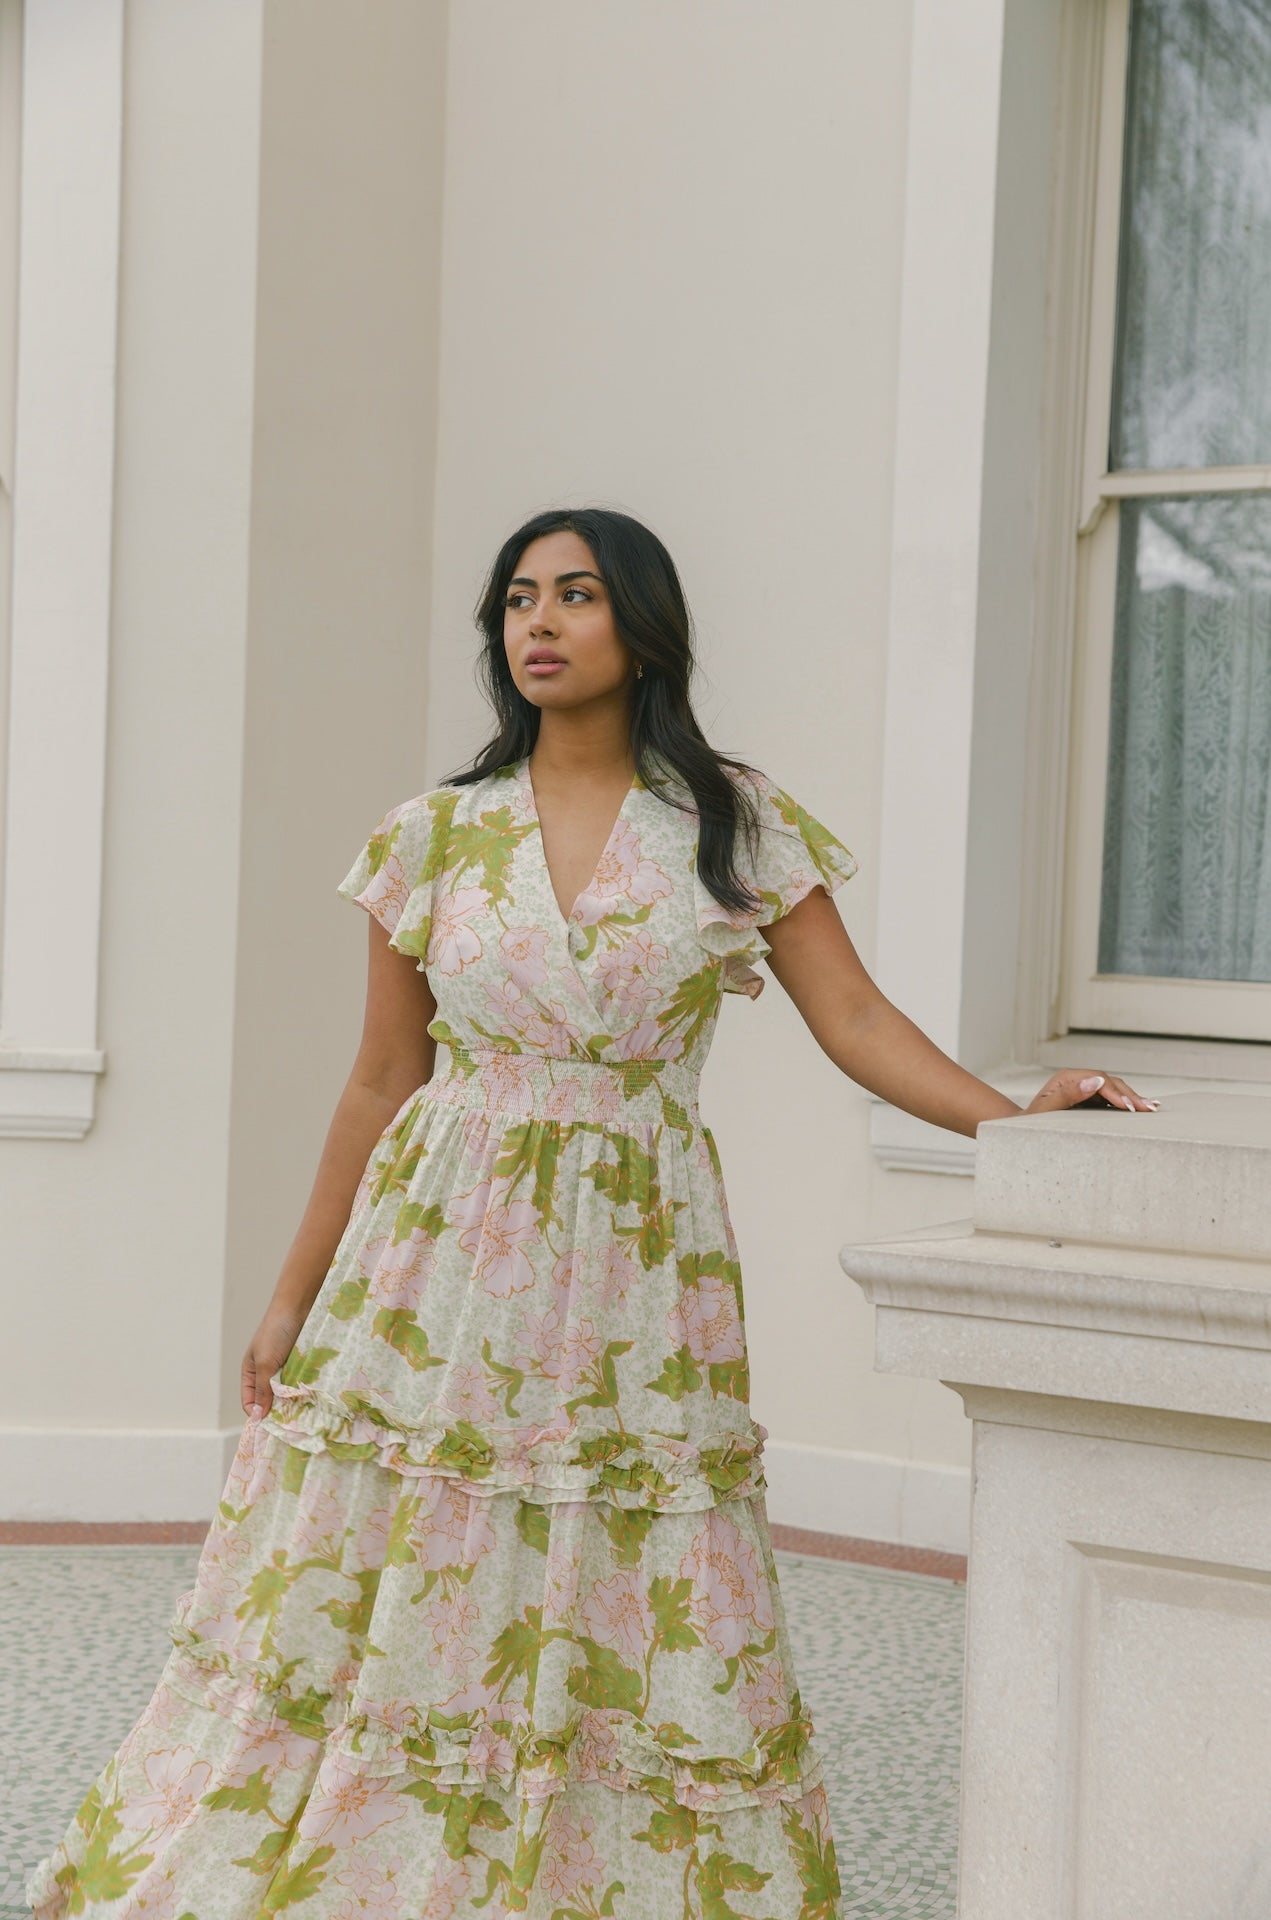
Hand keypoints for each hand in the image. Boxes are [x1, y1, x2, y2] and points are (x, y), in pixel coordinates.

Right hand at [240, 1302, 305, 1421]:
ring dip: (293, 1403)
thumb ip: (262, 1390)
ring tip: (302, 1414)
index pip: (250, 1402)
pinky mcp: (301, 1366)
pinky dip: (304, 1393)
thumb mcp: (265, 1363)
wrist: (299, 1306)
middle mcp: (267, 1373)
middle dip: (277, 1411)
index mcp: (251, 1373)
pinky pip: (300, 1385)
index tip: (270, 1428)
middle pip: (269, 1401)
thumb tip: (258, 1417)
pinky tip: (311, 1400)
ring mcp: (285, 1370)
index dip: (257, 1415)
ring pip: (287, 1395)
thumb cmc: (276, 1332)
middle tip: (289, 1424)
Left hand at [1023, 1069, 1157, 1115]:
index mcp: (1067, 1078)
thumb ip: (1068, 1096)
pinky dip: (1125, 1103)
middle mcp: (1077, 1079)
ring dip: (1132, 1098)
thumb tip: (1094, 1081)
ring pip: (1113, 1089)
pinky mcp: (1088, 1097)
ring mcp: (1083, 1087)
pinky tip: (1140, 1109)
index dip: (1116, 1092)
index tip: (1130, 1107)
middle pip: (1110, 1082)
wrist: (1022, 1127)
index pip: (1099, 1080)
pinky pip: (1110, 1098)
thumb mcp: (1045, 1111)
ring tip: (1152, 1108)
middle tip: (1150, 1109)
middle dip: (1130, 1095)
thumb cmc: (1030, 1121)